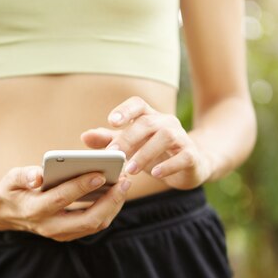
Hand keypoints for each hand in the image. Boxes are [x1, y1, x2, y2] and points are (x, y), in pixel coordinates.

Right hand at [0, 166, 130, 241]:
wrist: (9, 213)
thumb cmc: (13, 190)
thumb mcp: (11, 179)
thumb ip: (24, 176)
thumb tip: (38, 175)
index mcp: (35, 210)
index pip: (62, 199)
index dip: (82, 186)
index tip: (100, 173)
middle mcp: (50, 226)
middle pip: (88, 220)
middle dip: (109, 201)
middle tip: (124, 181)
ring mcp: (62, 234)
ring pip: (95, 225)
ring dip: (113, 206)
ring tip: (124, 184)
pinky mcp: (70, 234)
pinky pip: (94, 225)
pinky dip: (109, 210)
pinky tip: (117, 193)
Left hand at [81, 96, 212, 189]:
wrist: (191, 166)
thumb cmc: (155, 154)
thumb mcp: (131, 147)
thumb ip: (109, 141)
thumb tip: (85, 137)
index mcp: (150, 118)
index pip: (138, 104)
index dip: (125, 110)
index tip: (112, 122)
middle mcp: (167, 123)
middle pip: (148, 122)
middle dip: (129, 138)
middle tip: (113, 154)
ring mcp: (182, 138)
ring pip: (165, 137)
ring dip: (146, 152)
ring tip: (130, 169)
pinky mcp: (192, 156)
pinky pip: (183, 156)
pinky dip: (168, 164)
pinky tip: (155, 173)